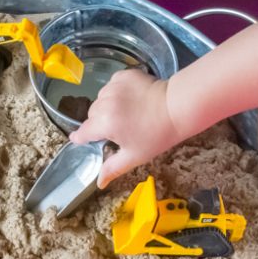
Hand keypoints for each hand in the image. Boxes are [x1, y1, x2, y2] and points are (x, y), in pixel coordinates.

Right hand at [68, 69, 181, 188]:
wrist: (177, 107)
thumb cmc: (156, 135)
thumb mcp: (134, 156)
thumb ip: (113, 168)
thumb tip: (99, 183)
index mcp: (106, 124)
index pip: (84, 131)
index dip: (81, 138)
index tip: (79, 139)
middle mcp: (106, 102)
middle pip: (92, 114)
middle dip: (100, 122)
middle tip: (119, 129)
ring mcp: (114, 86)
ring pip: (101, 99)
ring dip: (108, 106)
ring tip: (127, 112)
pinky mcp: (124, 74)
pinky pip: (111, 85)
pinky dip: (117, 91)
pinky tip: (131, 98)